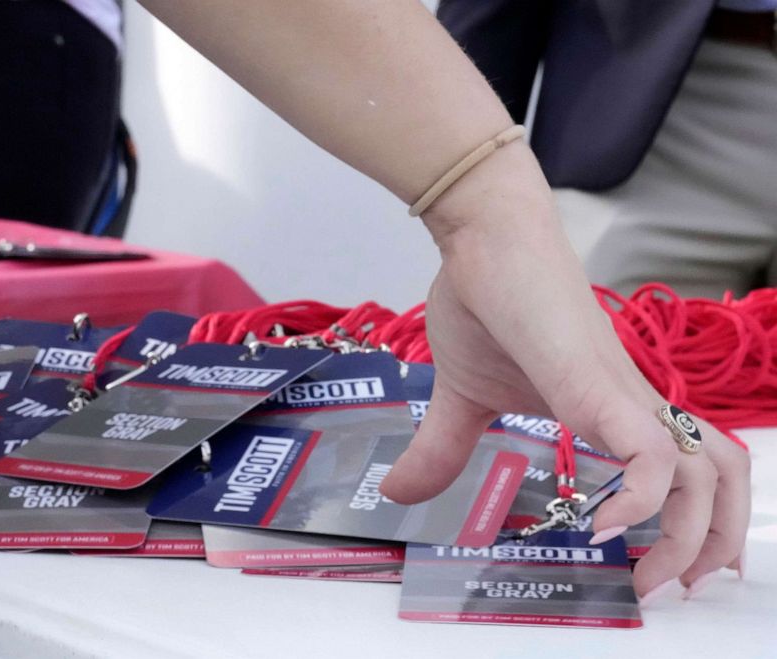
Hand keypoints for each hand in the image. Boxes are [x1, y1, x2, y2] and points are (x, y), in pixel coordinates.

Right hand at [379, 141, 749, 599]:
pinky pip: (650, 451)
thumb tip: (395, 491)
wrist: (485, 235)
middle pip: (718, 476)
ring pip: (705, 470)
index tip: (648, 568)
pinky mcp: (596, 382)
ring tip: (652, 575)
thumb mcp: (458, 396)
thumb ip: (440, 448)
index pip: (682, 467)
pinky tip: (603, 524)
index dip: (689, 522)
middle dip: (708, 544)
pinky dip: (643, 499)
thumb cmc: (483, 299)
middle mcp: (628, 404)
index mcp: (606, 408)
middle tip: (664, 588)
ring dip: (694, 534)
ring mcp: (618, 393)